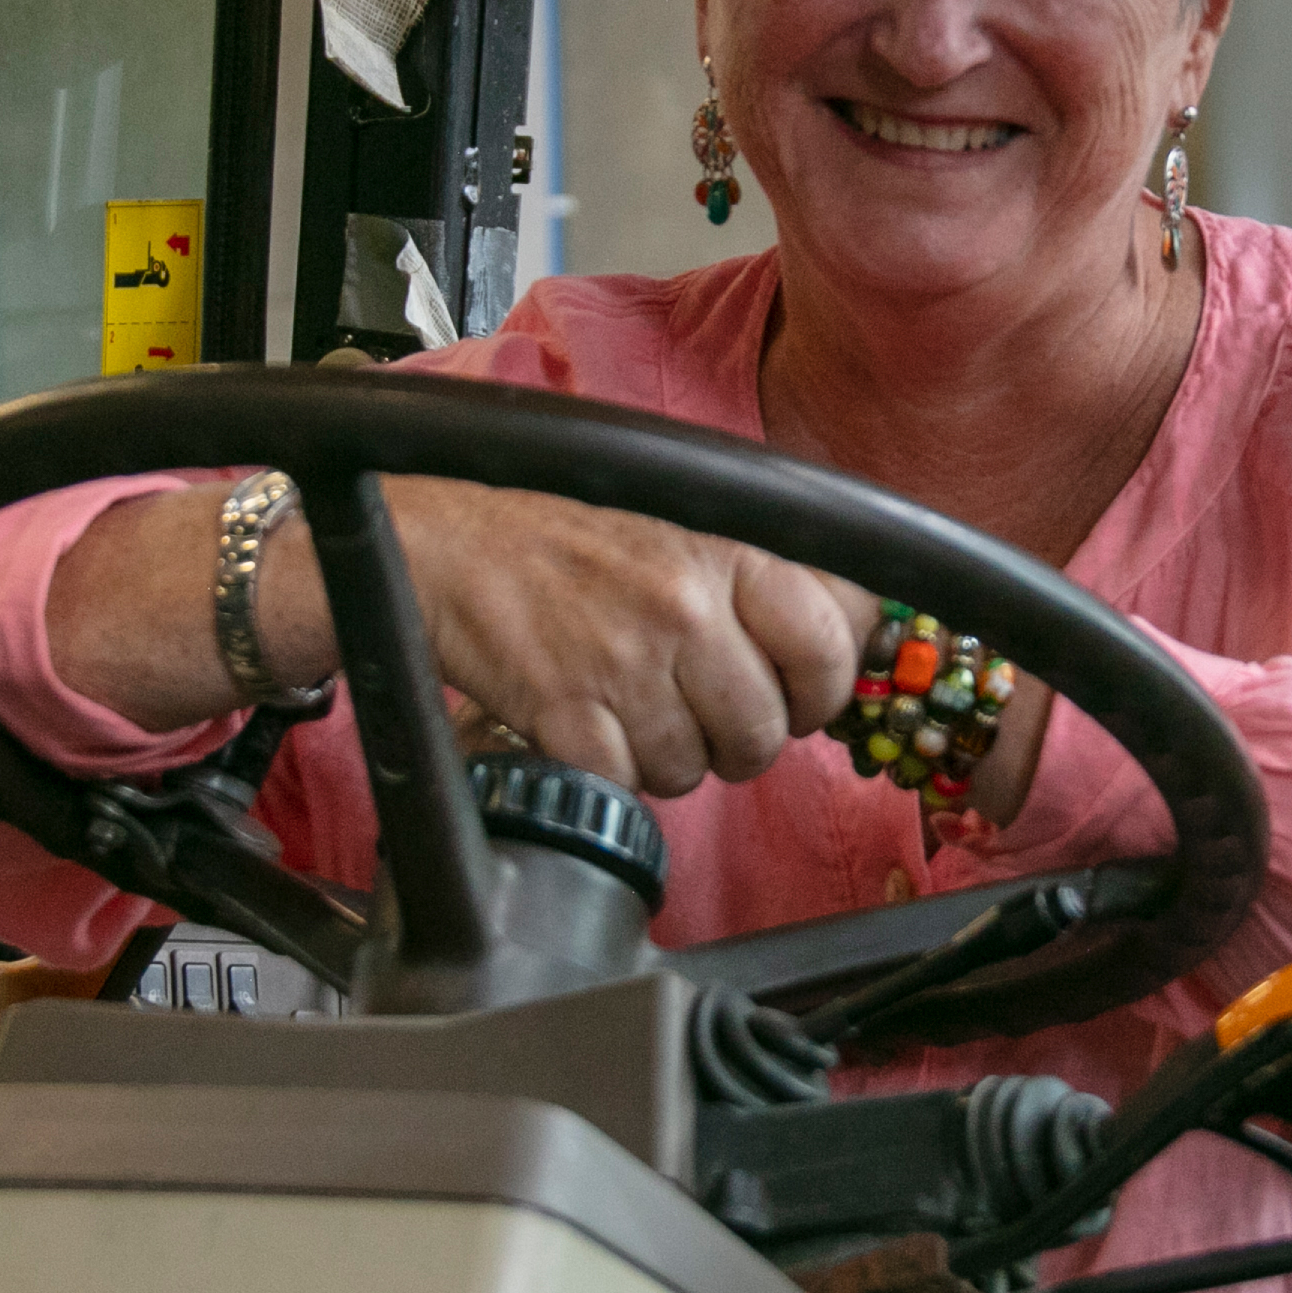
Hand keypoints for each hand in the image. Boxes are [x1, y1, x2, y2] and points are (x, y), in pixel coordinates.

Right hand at [51, 475, 861, 796]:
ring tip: (632, 701)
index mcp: (728, 546)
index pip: (832, 643)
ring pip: (699, 769)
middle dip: (738, 734)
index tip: (796, 689)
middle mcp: (686, 604)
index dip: (821, 683)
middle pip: (768, 730)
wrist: (440, 536)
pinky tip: (587, 720)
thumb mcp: (683, 508)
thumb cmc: (564, 521)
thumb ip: (766, 563)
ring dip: (670, 753)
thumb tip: (851, 627)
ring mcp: (627, 663)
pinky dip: (609, 768)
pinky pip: (627, 784)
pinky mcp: (566, 713)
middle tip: (700, 705)